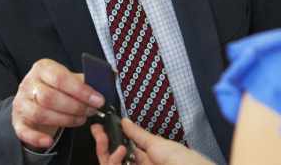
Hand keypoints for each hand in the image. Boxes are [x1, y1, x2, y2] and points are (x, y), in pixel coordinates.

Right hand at [12, 59, 104, 149]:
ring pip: (40, 113)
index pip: (60, 78)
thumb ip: (84, 80)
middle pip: (49, 97)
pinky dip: (37, 138)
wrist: (33, 98)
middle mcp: (29, 84)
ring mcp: (21, 102)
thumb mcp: (68, 79)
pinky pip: (24, 131)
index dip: (81, 91)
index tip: (98, 100)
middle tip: (91, 111)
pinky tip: (49, 140)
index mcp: (43, 68)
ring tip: (80, 120)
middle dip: (75, 107)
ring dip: (64, 120)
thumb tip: (107, 79)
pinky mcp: (17, 120)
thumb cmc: (55, 87)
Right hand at [92, 119, 213, 164]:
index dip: (110, 139)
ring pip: (113, 164)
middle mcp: (140, 164)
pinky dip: (113, 161)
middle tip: (98, 132)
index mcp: (148, 157)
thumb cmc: (182, 161)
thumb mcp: (157, 144)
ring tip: (115, 147)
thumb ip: (138, 134)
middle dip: (104, 145)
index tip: (100, 128)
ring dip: (108, 155)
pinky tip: (118, 154)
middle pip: (114, 158)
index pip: (123, 149)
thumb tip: (124, 121)